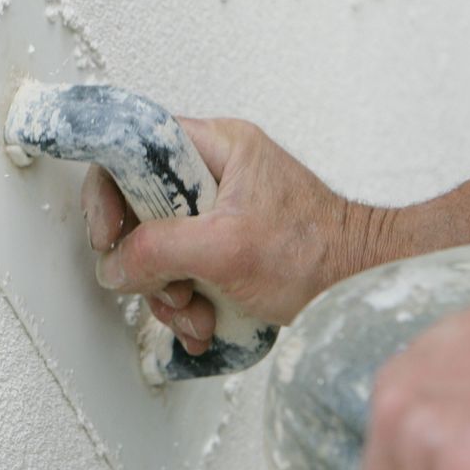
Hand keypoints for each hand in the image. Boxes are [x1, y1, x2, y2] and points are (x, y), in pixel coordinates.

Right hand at [82, 117, 375, 354]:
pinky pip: (183, 271)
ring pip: (159, 249)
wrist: (361, 288)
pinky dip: (187, 303)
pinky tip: (206, 323)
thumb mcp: (226, 250)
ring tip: (197, 314)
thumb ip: (159, 251)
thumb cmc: (318, 254)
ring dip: (169, 293)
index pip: (134, 148)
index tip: (109, 235)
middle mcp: (215, 173)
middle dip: (148, 263)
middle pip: (140, 209)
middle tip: (168, 288)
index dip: (109, 191)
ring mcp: (220, 212)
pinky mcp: (226, 247)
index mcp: (217, 146)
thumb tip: (115, 264)